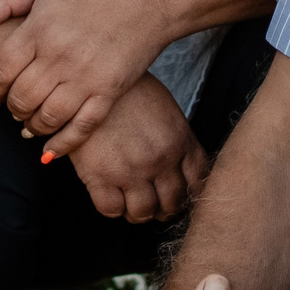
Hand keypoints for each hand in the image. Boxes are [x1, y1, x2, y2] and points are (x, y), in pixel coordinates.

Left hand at [0, 0, 175, 156]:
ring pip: (46, 118)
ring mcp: (85, 77)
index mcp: (40, 28)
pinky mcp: (108, 92)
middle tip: (12, 108)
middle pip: (20, 98)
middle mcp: (59, 56)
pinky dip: (62, 145)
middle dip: (10, 108)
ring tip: (29, 124)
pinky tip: (49, 151)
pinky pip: (81, 128)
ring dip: (31, 127)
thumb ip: (4, 0)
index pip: (0, 70)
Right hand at [61, 76, 207, 223]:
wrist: (91, 76)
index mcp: (179, 141)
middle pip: (172, 203)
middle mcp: (159, 160)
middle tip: (154, 203)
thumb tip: (179, 164)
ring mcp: (130, 170)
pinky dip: (112, 208)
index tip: (178, 195)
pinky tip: (110, 195)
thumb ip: (177, 137)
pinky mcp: (99, 175)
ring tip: (131, 202)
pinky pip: (111, 209)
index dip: (189, 195)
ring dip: (139, 212)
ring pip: (143, 212)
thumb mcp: (165, 108)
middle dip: (164, 208)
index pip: (197, 184)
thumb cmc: (127, 89)